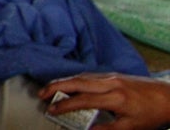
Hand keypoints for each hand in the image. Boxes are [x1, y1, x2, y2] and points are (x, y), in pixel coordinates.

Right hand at [40, 73, 169, 129]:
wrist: (169, 98)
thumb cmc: (151, 115)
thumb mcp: (130, 128)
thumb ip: (106, 129)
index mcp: (115, 98)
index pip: (83, 100)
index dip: (64, 105)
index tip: (51, 110)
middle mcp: (111, 83)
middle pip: (78, 81)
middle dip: (57, 86)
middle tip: (41, 94)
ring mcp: (113, 77)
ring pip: (82, 76)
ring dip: (64, 81)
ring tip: (50, 89)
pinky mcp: (115, 75)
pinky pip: (90, 75)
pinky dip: (76, 79)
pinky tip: (70, 84)